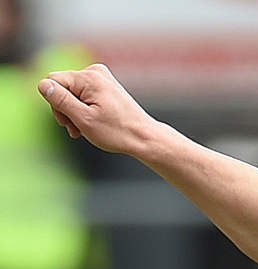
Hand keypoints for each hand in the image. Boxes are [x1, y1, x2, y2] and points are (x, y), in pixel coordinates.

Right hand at [37, 64, 161, 155]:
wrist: (144, 137)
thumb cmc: (117, 131)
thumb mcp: (83, 118)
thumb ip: (61, 100)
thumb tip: (42, 84)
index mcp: (89, 77)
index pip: (52, 82)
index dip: (54, 104)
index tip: (67, 122)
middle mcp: (95, 71)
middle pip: (61, 86)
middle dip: (64, 109)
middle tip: (76, 129)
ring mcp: (101, 77)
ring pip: (70, 92)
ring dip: (73, 111)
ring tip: (83, 129)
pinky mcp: (104, 85)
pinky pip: (82, 94)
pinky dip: (82, 108)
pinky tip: (89, 123)